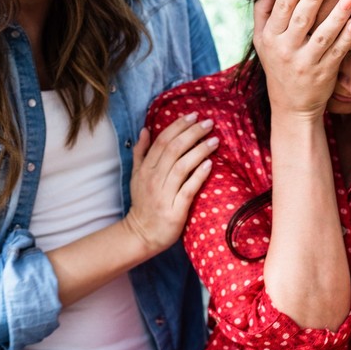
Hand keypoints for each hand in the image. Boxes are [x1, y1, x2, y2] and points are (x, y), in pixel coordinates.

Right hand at [125, 113, 217, 253]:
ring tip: (214, 140)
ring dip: (199, 151)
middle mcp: (154, 179)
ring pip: (182, 166)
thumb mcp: (136, 176)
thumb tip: (145, 129)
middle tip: (208, 123)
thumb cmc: (143, 203)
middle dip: (192, 133)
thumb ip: (140, 152)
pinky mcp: (175, 210)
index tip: (193, 115)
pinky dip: (198, 175)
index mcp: (145, 169)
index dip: (178, 126)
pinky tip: (210, 165)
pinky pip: (188, 189)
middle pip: (173, 149)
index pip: (162, 141)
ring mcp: (164, 194)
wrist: (142, 234)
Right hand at [253, 0, 350, 120]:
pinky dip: (348, 39)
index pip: (281, 6)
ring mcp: (305, 63)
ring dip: (337, 16)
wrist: (291, 107)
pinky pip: (337, 53)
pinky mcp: (323, 74)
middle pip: (301, 18)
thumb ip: (263, 11)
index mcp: (269, 37)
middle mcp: (285, 49)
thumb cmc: (278, 65)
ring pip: (323, 35)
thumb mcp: (261, 41)